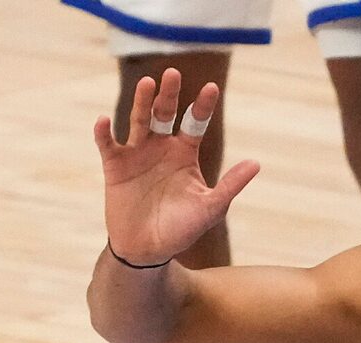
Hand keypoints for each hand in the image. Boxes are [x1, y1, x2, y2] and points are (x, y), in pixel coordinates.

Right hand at [93, 68, 258, 268]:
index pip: (195, 122)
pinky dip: (104, 133)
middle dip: (169, 94)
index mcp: (185, 153)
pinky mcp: (115, 167)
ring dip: (142, 102)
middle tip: (173, 74)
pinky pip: (108, 145)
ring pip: (139, 120)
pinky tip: (104, 121)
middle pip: (165, 112)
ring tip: (147, 83)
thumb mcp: (209, 208)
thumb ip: (230, 185)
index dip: (203, 106)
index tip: (212, 88)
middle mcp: (161, 147)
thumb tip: (256, 164)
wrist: (147, 251)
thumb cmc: (180, 230)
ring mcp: (137, 154)